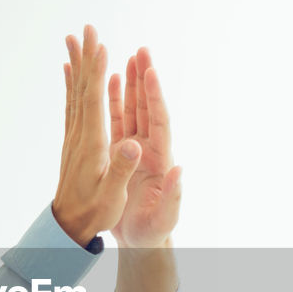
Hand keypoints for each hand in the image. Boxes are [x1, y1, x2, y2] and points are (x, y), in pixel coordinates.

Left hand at [51, 25, 143, 246]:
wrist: (67, 226)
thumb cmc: (94, 213)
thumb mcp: (112, 196)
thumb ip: (121, 170)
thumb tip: (132, 146)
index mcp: (92, 144)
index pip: (94, 99)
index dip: (96, 70)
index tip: (100, 43)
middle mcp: (80, 135)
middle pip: (83, 88)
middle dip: (87, 56)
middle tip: (87, 27)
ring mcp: (74, 137)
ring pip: (75, 92)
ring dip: (77, 64)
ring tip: (74, 39)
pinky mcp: (74, 142)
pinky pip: (72, 104)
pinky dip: (72, 83)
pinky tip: (70, 71)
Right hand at [108, 47, 181, 248]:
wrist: (140, 240)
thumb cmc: (154, 231)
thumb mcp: (166, 217)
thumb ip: (175, 195)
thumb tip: (181, 170)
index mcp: (161, 158)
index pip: (159, 121)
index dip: (155, 97)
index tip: (152, 72)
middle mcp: (149, 148)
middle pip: (147, 107)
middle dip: (145, 79)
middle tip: (142, 50)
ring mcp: (134, 148)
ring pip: (132, 109)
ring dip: (131, 84)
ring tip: (128, 57)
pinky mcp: (120, 153)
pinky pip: (117, 122)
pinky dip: (115, 101)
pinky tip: (111, 82)